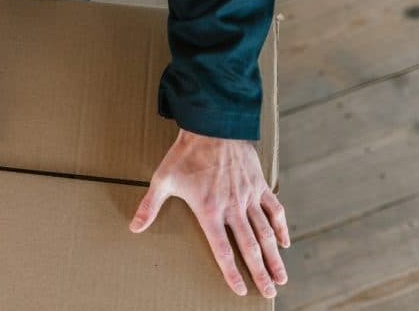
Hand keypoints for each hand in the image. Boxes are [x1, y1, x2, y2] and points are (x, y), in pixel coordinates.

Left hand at [129, 129, 288, 297]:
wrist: (212, 125)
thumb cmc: (185, 153)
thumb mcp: (163, 180)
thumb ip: (150, 206)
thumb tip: (134, 227)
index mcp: (209, 210)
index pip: (222, 249)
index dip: (231, 272)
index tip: (240, 289)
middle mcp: (233, 207)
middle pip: (249, 247)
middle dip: (260, 273)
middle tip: (269, 293)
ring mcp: (249, 196)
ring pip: (265, 233)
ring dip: (274, 257)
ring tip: (282, 278)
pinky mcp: (259, 184)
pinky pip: (274, 209)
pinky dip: (280, 227)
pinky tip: (284, 242)